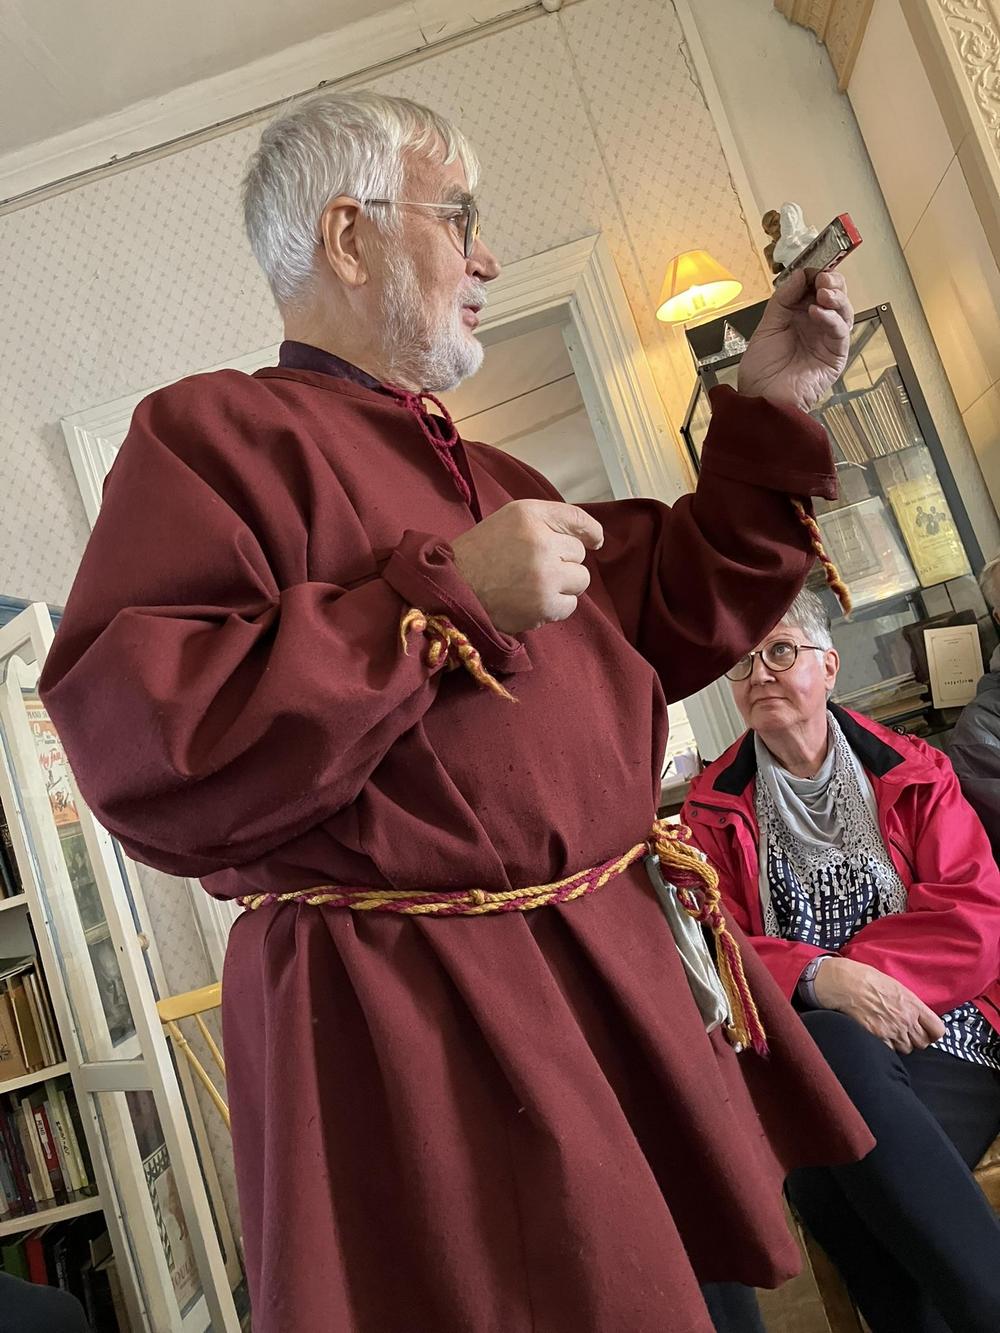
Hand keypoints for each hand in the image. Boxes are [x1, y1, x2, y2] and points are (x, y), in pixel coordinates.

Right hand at [451, 499, 603, 634]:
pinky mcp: (544, 604)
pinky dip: (555, 606)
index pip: (577, 518)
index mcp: (529, 515)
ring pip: (580, 579)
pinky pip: (570, 604)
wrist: (453, 588)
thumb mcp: (509, 519)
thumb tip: (591, 538)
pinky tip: (531, 601)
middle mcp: (540, 541)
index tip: (594, 540)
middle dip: (562, 561)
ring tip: (534, 585)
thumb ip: (546, 521)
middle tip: (533, 567)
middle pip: (578, 553)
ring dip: (563, 584)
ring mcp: (545, 575)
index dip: (590, 531)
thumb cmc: (481, 553)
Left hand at [737, 270, 853, 411]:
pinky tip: (816, 313)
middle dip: (832, 283)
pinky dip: (831, 319)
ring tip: (822, 292)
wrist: (761, 398)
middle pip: (836, 297)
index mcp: (799, 317)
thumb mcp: (767, 326)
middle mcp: (816, 327)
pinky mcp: (835, 356)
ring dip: (836, 297)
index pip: (816, 289)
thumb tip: (799, 275)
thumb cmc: (761, 371)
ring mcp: (827, 341)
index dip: (816, 276)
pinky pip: (840, 333)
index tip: (811, 268)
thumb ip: (783, 300)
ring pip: (844, 311)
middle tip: (823, 278)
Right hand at [812, 956, 944, 1053]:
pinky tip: (878, 1034)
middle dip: (914, 1039)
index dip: (932, 1033)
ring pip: (906, 1049)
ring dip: (899, 1043)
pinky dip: (886, 1046)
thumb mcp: (895, 986)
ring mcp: (892, 1030)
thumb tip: (916, 1015)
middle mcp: (906, 1019)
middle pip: (922, 1043)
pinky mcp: (877, 1037)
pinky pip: (890, 1051)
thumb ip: (909, 1003)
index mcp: (913, 1004)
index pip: (937, 1030)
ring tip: (888, 1031)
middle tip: (903, 1031)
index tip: (927, 1032)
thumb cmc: (867, 979)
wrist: (844, 983)